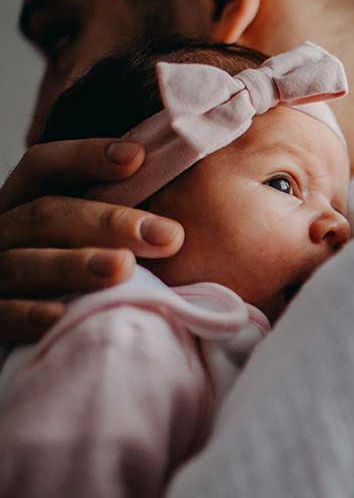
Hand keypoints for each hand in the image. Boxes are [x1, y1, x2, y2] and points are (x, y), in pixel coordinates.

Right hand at [0, 139, 183, 343]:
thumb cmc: (79, 282)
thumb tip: (190, 204)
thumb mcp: (93, 242)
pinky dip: (26, 314)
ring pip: (23, 262)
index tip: (138, 157)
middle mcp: (2, 234)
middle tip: (168, 236)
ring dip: (74, 265)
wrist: (24, 341)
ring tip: (123, 268)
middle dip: (107, 221)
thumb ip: (128, 222)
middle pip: (44, 214)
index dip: (85, 156)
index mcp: (24, 206)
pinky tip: (60, 316)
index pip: (43, 166)